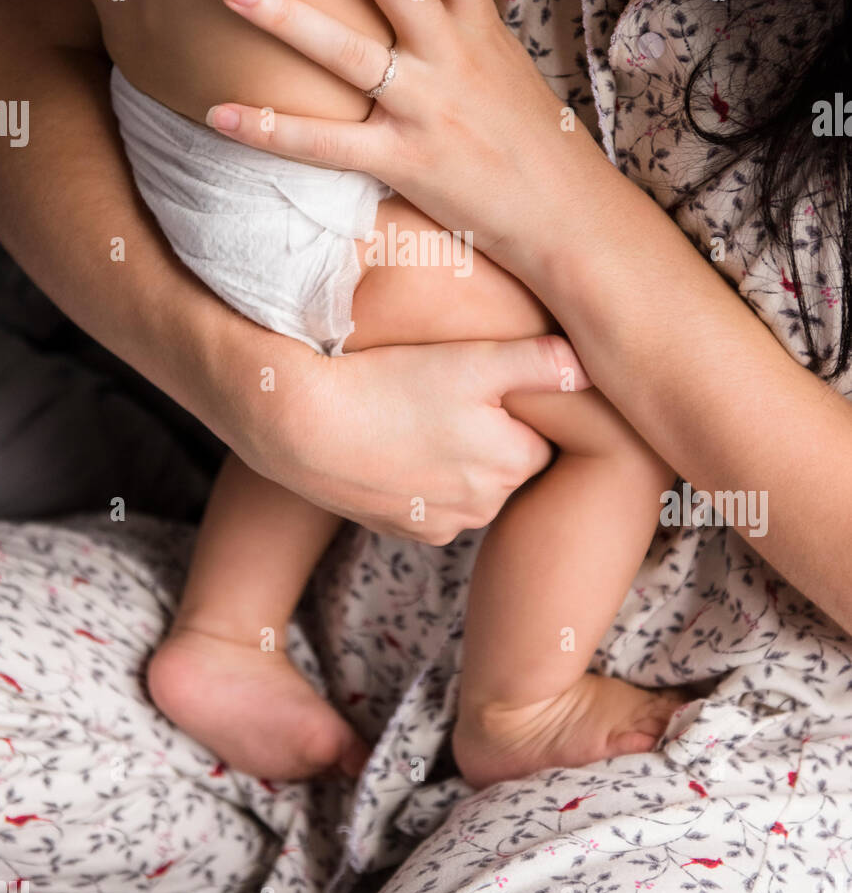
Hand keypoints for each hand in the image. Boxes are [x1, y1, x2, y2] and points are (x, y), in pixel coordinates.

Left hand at [210, 0, 576, 276]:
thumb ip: (461, 25)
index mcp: (478, 29)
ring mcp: (429, 109)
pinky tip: (219, 114)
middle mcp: (453, 58)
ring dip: (288, 17)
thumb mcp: (505, 68)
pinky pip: (329, 145)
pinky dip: (272, 129)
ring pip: (352, 55)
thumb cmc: (533, 142)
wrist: (568, 215)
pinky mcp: (409, 162)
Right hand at [233, 331, 587, 542]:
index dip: (513, 401)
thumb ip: (538, 362)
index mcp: (513, 462)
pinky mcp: (404, 531)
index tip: (482, 379)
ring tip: (412, 415)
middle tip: (440, 391)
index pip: (537, 430)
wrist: (300, 428)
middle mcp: (486, 505)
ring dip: (452, 455)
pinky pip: (429, 501)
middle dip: (486, 431)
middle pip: (504, 460)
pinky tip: (391, 444)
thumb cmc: (389, 383)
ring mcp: (442, 524)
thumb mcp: (471, 360)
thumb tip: (591, 365)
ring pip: (467, 482)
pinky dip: (418, 477)